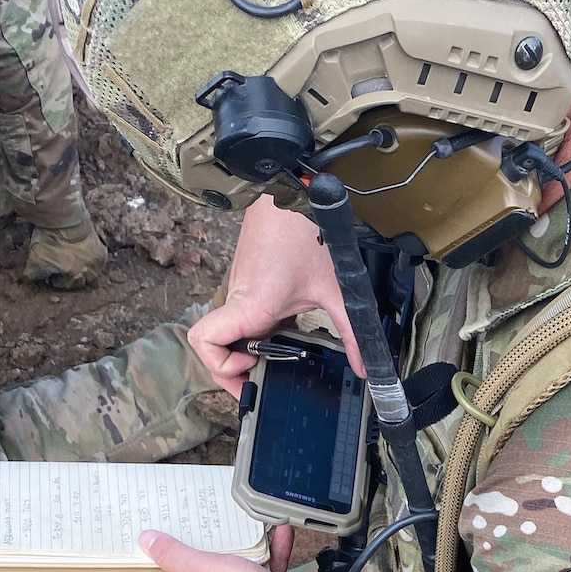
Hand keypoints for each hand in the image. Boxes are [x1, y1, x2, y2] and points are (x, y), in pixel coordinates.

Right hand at [186, 196, 364, 395]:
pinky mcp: (247, 284)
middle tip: (261, 380)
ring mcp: (239, 291)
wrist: (291, 191)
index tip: (251, 371)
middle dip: (231, 371)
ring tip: (273, 361)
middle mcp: (238, 299)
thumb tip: (365, 367)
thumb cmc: (306, 232)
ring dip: (242, 353)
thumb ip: (352, 332)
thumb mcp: (337, 289)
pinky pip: (238, 318)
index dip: (220, 367)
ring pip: (225, 335)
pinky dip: (251, 334)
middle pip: (213, 347)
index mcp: (252, 304)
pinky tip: (280, 335)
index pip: (205, 342)